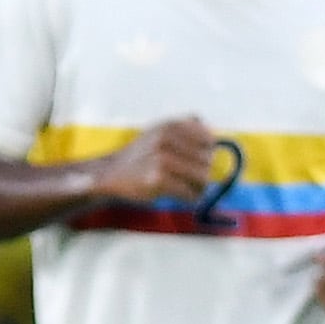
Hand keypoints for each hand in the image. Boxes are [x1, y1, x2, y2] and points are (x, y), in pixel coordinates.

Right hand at [95, 116, 217, 203]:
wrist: (111, 173)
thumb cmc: (139, 156)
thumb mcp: (159, 131)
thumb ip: (184, 128)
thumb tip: (214, 138)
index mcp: (170, 126)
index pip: (208, 139)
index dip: (208, 153)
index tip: (199, 162)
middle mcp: (166, 139)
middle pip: (207, 159)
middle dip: (204, 172)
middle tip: (194, 181)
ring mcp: (161, 159)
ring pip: (201, 176)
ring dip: (199, 187)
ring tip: (190, 190)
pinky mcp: (157, 179)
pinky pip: (188, 192)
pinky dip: (189, 197)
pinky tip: (183, 197)